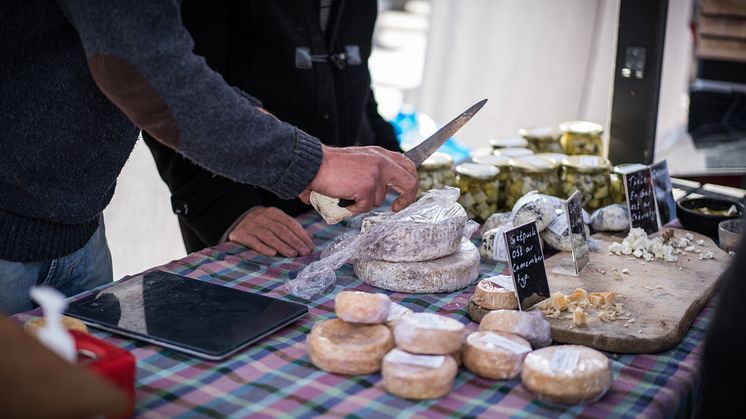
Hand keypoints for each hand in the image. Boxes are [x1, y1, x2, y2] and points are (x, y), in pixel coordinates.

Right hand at [228, 207, 314, 256]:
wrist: (235, 218)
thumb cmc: (262, 223)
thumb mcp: (276, 221)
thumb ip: (292, 229)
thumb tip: (310, 239)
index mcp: (274, 213)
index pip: (291, 223)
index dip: (302, 235)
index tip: (310, 247)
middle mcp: (263, 217)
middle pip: (281, 230)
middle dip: (294, 242)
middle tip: (304, 252)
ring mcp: (252, 225)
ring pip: (269, 236)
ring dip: (282, 246)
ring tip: (293, 254)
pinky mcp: (242, 234)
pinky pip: (254, 242)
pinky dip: (263, 247)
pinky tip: (273, 253)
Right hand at [298, 145, 417, 212]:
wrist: (314, 164)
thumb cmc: (330, 164)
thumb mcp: (359, 159)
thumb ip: (374, 169)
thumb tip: (384, 186)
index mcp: (381, 154)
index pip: (408, 165)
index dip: (410, 182)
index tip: (404, 195)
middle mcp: (382, 162)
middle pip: (410, 182)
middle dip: (407, 198)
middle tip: (397, 207)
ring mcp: (376, 175)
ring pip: (379, 200)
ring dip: (364, 202)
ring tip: (348, 193)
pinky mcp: (367, 187)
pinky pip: (365, 207)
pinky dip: (354, 207)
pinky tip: (344, 197)